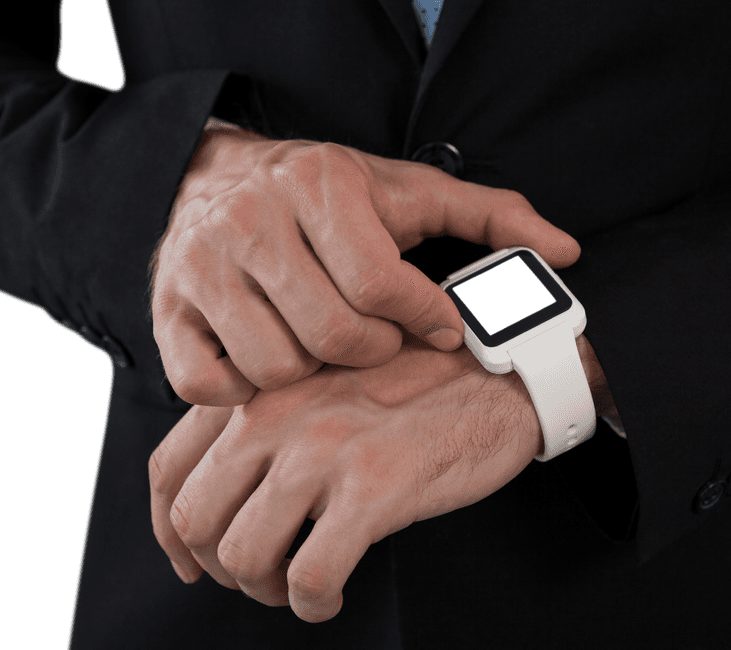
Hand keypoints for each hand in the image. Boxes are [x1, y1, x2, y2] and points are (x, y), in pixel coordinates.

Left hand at [148, 332, 542, 621]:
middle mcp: (277, 414)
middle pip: (196, 520)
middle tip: (261, 578)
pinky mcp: (375, 489)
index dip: (169, 532)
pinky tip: (333, 595)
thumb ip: (268, 420)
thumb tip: (224, 495)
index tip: (192, 563)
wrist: (496, 371)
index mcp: (260, 388)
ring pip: (244, 557)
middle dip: (220, 569)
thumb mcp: (323, 379)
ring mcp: (323, 451)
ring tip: (298, 587)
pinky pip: (311, 576)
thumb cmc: (415, 381)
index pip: (168, 470)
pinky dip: (313, 604)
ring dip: (265, 592)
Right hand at [150, 124, 579, 405]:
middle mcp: (251, 222)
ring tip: (327, 349)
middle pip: (331, 336)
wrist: (212, 177)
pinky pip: (206, 386)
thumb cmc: (326, 194)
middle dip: (373, 353)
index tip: (440, 328)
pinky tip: (273, 364)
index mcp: (319, 186)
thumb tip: (565, 252)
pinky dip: (246, 392)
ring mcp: (200, 270)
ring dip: (314, 374)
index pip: (380, 283)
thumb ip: (493, 218)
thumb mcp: (410, 192)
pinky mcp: (165, 313)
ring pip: (275, 367)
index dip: (424, 320)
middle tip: (381, 342)